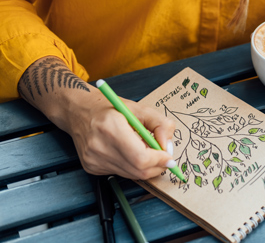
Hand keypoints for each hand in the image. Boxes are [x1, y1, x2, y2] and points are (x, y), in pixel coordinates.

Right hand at [18, 56, 175, 179]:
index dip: (159, 160)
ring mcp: (93, 160)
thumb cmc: (109, 108)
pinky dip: (131, 166)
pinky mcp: (91, 167)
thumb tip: (168, 146)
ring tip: (144, 150)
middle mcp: (99, 146)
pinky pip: (120, 173)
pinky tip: (127, 152)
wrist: (78, 111)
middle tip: (163, 157)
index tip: (169, 156)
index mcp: (111, 128)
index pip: (141, 158)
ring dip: (144, 167)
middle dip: (156, 166)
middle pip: (138, 170)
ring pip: (131, 175)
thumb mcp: (139, 108)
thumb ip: (160, 125)